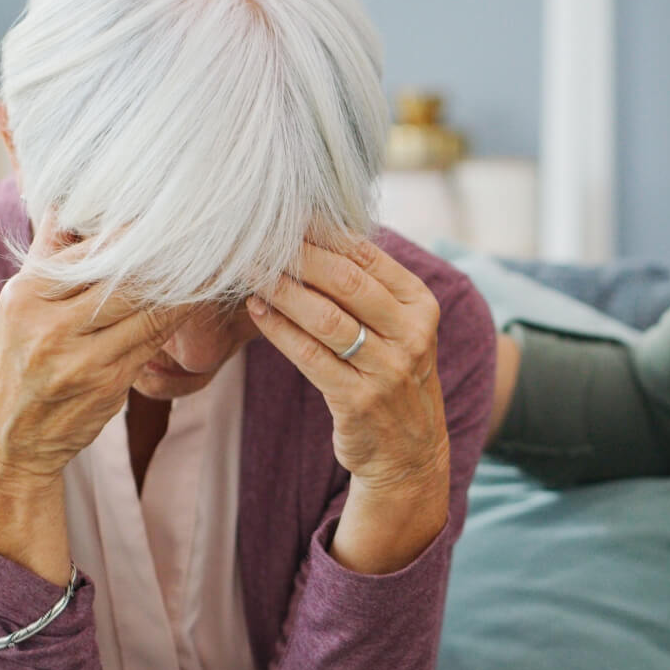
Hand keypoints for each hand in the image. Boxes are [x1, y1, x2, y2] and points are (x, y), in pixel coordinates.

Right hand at [0, 212, 190, 581]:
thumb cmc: (1, 370)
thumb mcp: (8, 310)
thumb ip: (43, 262)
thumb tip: (64, 205)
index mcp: (24, 299)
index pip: (87, 252)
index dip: (128, 231)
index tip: (161, 210)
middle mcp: (53, 329)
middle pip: (126, 278)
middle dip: (165, 253)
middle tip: (200, 228)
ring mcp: (85, 361)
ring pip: (150, 310)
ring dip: (182, 283)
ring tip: (209, 255)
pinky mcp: (111, 386)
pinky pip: (153, 341)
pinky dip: (174, 316)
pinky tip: (193, 297)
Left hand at [245, 239, 449, 572]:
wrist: (409, 454)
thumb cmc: (391, 378)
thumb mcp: (399, 329)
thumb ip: (369, 287)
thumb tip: (316, 231)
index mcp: (420, 305)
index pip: (368, 255)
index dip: (322, 231)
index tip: (284, 215)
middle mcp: (411, 334)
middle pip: (345, 281)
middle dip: (296, 256)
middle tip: (257, 237)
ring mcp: (388, 369)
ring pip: (324, 317)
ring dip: (281, 290)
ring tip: (249, 270)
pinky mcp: (358, 400)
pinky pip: (309, 355)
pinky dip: (279, 329)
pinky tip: (256, 310)